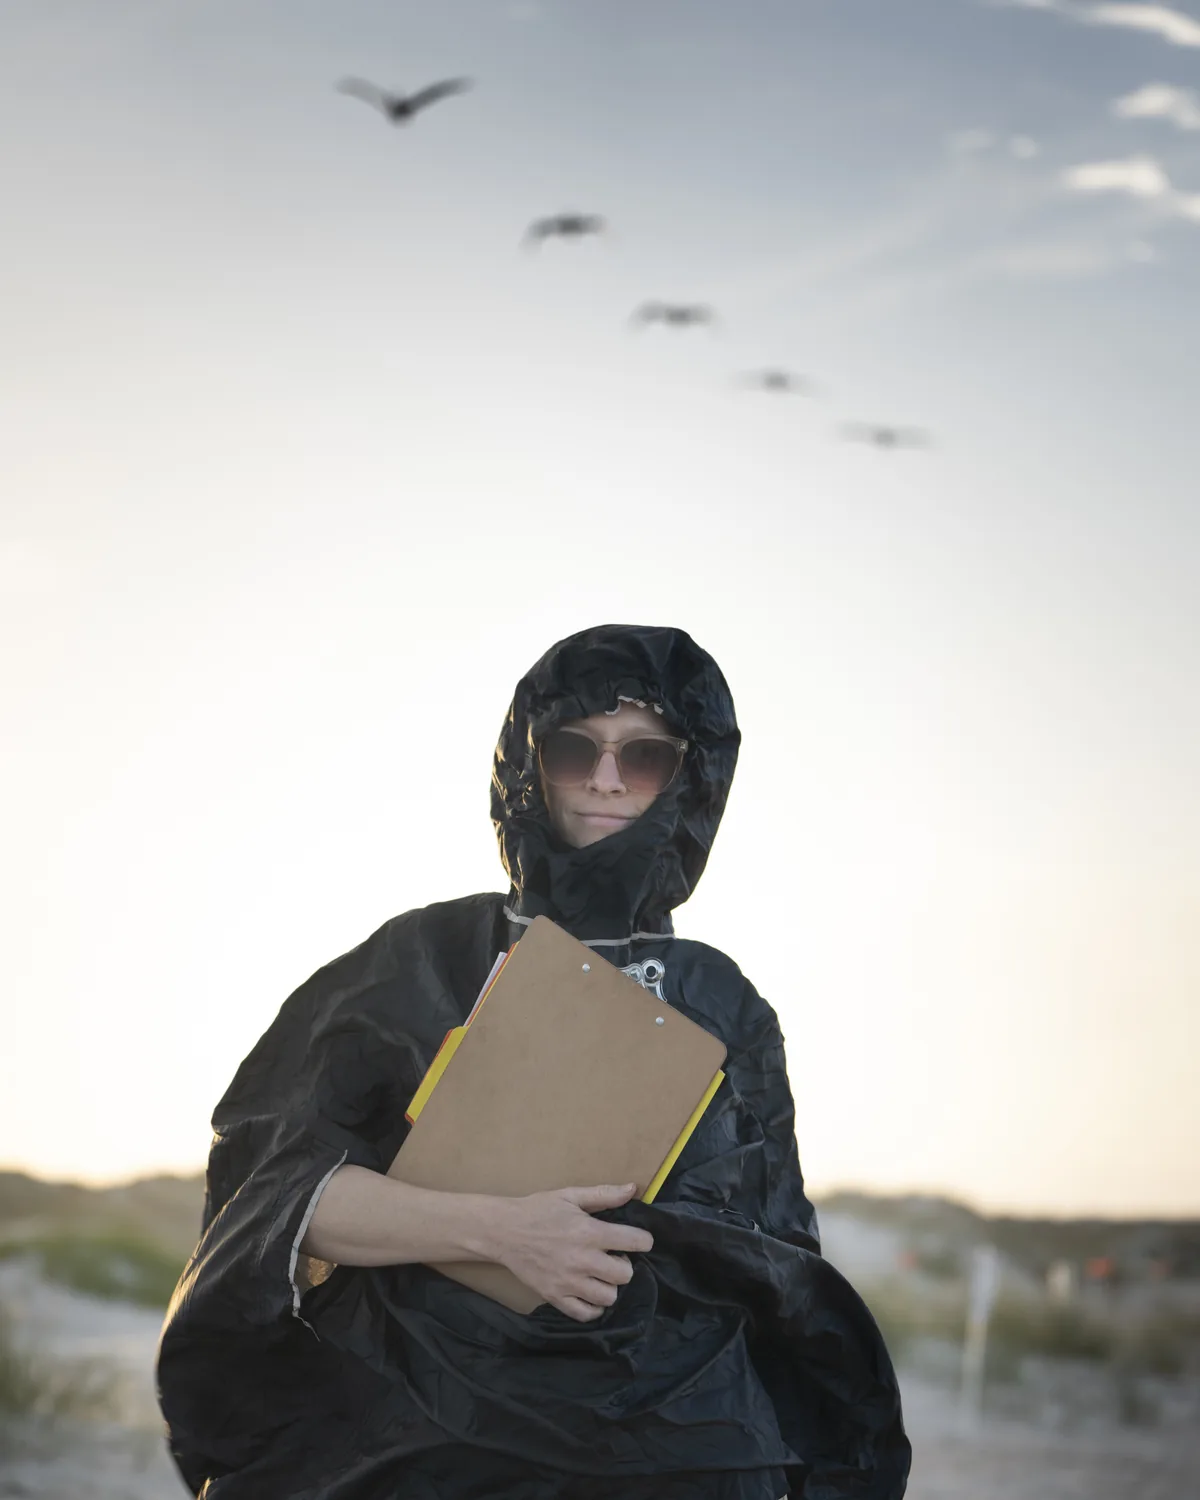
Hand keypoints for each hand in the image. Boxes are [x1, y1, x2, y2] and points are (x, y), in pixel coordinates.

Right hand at [490, 1183, 653, 1321]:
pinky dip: (593, 1307)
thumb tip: (633, 1189)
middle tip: (614, 1257)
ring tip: (600, 1274)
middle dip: (625, 1265)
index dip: (644, 1240)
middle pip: (625, 1275)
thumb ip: (604, 1194)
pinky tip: (590, 1291)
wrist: (504, 1231)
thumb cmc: (539, 1210)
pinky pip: (586, 1314)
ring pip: (608, 1297)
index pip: (633, 1241)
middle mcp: (582, 1260)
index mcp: (589, 1232)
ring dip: (610, 1286)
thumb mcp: (570, 1195)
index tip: (640, 1240)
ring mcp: (568, 1283)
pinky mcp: (555, 1298)